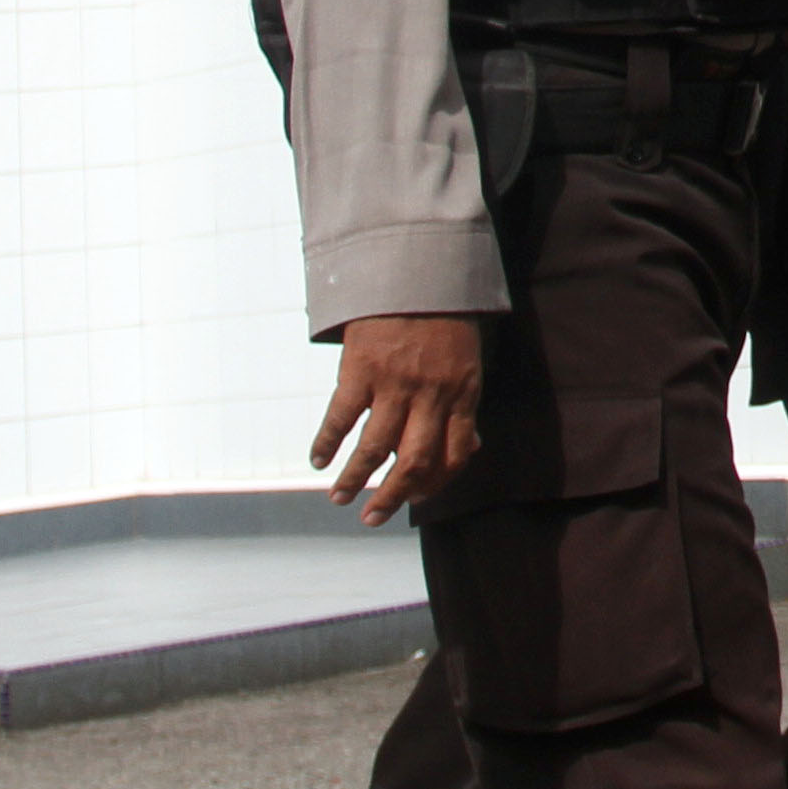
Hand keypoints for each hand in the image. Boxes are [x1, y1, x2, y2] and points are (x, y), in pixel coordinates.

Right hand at [312, 314, 482, 522]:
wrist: (417, 270)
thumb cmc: (445, 317)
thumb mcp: (468, 359)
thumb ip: (464, 403)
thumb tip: (468, 446)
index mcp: (463, 393)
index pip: (455, 456)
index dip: (436, 485)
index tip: (416, 499)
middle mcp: (431, 394)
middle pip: (413, 463)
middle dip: (392, 498)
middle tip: (372, 518)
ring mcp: (395, 383)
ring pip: (373, 448)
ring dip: (354, 479)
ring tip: (340, 498)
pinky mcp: (362, 369)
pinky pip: (341, 417)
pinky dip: (326, 443)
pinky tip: (318, 458)